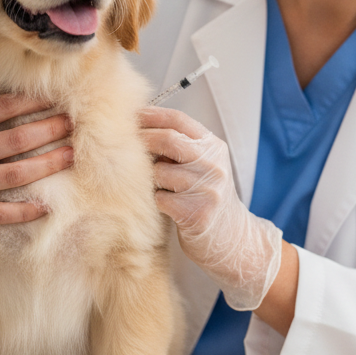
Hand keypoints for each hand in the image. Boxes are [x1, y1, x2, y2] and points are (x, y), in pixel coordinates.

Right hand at [0, 85, 73, 226]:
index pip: (2, 108)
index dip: (32, 101)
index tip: (54, 99)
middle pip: (17, 139)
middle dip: (50, 130)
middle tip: (72, 124)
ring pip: (15, 174)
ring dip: (47, 165)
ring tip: (70, 155)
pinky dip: (23, 211)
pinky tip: (46, 206)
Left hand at [140, 107, 280, 310]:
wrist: (232, 239)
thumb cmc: (208, 199)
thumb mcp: (204, 166)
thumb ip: (181, 148)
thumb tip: (139, 128)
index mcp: (214, 147)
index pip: (179, 120)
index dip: (150, 116)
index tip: (130, 117)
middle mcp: (214, 164)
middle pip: (168, 139)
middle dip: (142, 141)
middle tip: (123, 146)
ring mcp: (207, 189)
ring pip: (160, 172)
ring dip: (149, 179)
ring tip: (155, 186)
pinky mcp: (196, 213)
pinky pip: (160, 198)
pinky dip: (156, 201)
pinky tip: (165, 206)